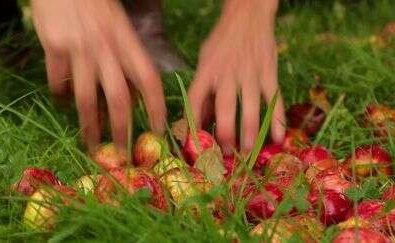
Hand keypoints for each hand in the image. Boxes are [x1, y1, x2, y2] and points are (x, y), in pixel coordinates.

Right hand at [31, 0, 165, 152]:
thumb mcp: (120, 27)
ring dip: (91, 125)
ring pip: (87, 97)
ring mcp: (80, 49)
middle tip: (124, 152)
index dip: (156, 107)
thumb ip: (126, 59)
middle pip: (119, 98)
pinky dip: (61, 94)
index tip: (159, 131)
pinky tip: (63, 102)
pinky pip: (58, 80)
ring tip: (93, 144)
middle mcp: (107, 48)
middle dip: (123, 129)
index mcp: (128, 42)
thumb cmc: (98, 4)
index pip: (149, 80)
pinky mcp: (55, 47)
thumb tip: (131, 96)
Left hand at [188, 0, 284, 154]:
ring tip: (248, 153)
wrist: (248, 16)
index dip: (192, 124)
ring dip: (249, 134)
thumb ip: (202, 91)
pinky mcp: (269, 73)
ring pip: (251, 109)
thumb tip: (198, 120)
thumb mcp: (204, 61)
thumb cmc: (221, 42)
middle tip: (226, 154)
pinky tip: (278, 138)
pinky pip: (274, 100)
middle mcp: (227, 74)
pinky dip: (277, 120)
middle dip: (225, 135)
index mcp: (206, 71)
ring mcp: (250, 74)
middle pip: (226, 109)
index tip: (195, 144)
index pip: (194, 100)